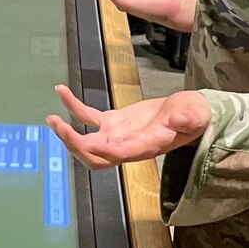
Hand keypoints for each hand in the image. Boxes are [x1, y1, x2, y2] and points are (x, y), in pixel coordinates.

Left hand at [47, 85, 209, 168]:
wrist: (191, 112)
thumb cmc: (195, 116)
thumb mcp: (196, 115)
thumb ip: (189, 119)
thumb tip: (181, 120)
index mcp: (144, 147)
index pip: (116, 154)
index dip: (96, 149)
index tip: (79, 137)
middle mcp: (126, 146)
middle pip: (94, 156)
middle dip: (75, 146)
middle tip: (60, 127)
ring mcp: (117, 136)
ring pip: (86, 142)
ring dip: (67, 134)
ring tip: (52, 119)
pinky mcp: (113, 122)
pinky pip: (88, 117)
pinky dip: (73, 106)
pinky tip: (61, 91)